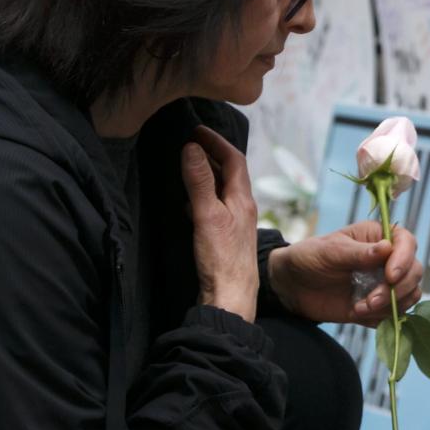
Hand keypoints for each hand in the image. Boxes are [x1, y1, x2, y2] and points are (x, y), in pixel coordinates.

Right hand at [182, 126, 260, 320]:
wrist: (231, 300)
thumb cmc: (222, 260)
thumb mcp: (207, 215)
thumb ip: (200, 182)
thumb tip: (191, 147)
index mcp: (243, 200)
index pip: (234, 159)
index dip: (216, 141)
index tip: (196, 129)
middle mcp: (244, 209)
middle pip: (230, 173)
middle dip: (211, 154)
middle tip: (189, 142)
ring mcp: (237, 224)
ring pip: (223, 190)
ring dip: (207, 174)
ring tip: (186, 165)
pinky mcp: (227, 239)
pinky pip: (216, 208)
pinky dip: (203, 196)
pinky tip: (188, 203)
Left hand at [267, 220, 424, 325]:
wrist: (292, 287)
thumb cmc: (309, 258)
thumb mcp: (330, 251)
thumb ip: (359, 253)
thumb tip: (387, 248)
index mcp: (378, 237)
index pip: (407, 243)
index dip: (404, 260)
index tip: (390, 276)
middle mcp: (388, 260)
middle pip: (414, 272)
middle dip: (398, 289)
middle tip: (373, 300)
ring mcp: (385, 283)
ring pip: (410, 295)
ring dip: (391, 306)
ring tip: (361, 308)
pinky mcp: (380, 305)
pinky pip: (395, 314)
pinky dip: (382, 317)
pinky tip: (358, 313)